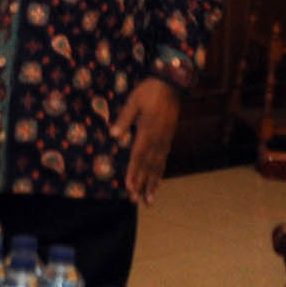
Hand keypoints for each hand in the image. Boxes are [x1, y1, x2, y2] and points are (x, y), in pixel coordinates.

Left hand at [111, 77, 180, 204]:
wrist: (172, 84)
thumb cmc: (149, 91)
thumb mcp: (133, 101)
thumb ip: (124, 118)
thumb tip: (113, 134)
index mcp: (147, 131)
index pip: (138, 157)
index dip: (133, 173)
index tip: (129, 187)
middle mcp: (158, 140)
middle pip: (149, 166)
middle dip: (142, 184)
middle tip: (138, 202)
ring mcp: (165, 140)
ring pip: (158, 166)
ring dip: (153, 184)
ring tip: (150, 200)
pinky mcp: (169, 137)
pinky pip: (164, 159)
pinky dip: (160, 172)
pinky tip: (157, 181)